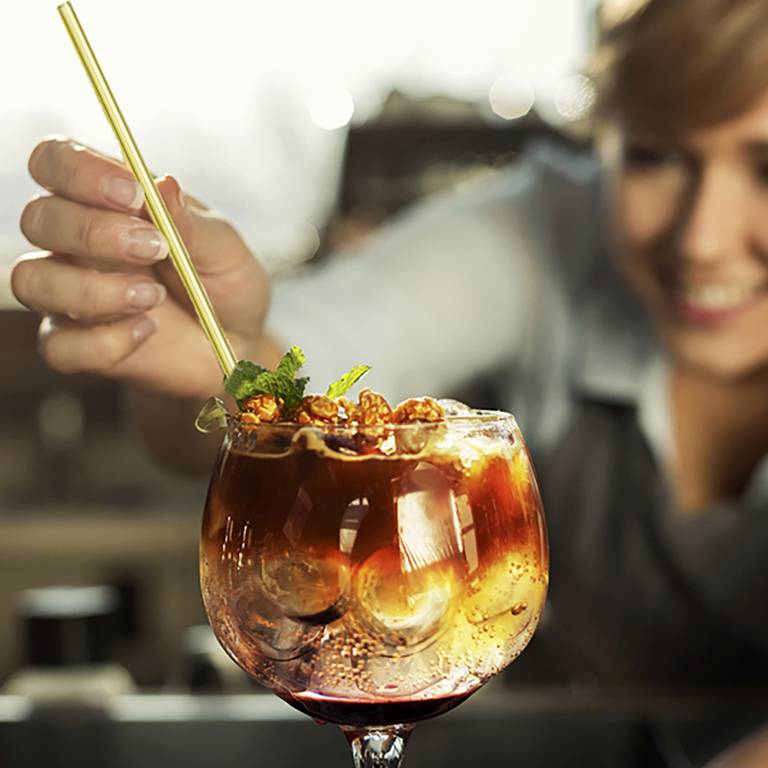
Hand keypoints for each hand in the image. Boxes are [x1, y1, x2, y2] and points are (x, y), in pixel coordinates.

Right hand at [12, 137, 270, 399]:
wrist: (239, 342)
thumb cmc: (226, 283)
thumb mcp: (223, 248)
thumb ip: (189, 222)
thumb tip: (164, 184)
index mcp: (104, 200)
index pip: (55, 162)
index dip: (79, 171)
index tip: (134, 194)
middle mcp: (74, 243)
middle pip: (37, 218)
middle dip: (92, 232)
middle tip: (154, 249)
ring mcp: (68, 295)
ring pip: (31, 281)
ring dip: (93, 290)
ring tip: (154, 296)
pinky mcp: (76, 346)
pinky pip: (58, 346)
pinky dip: (105, 342)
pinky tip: (148, 330)